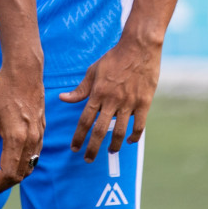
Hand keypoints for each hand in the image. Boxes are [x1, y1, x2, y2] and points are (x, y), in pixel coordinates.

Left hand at [0, 59, 44, 195]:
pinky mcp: (42, 131)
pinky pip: (34, 156)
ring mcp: (39, 137)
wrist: (25, 74)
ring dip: (14, 177)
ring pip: (29, 167)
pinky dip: (23, 166)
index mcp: (17, 139)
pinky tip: (11, 162)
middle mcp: (32, 141)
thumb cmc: (3, 91)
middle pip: (20, 175)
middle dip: (4, 185)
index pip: (8, 174)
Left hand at [60, 36, 159, 160]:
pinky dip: (135, 136)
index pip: (85, 120)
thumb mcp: (92, 71)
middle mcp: (112, 101)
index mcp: (97, 93)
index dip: (79, 136)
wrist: (138, 49)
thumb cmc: (113, 58)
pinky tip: (131, 141)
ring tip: (109, 152)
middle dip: (92, 147)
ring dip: (114, 145)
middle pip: (100, 130)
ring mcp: (129, 103)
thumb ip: (80, 89)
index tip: (74, 148)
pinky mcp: (144, 103)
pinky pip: (139, 125)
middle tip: (88, 159)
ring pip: (120, 131)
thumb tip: (63, 99)